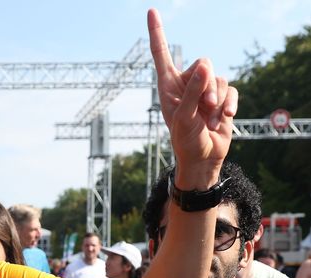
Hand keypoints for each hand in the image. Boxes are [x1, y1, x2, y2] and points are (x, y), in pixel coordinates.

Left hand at [147, 9, 237, 188]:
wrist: (203, 157)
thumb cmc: (185, 140)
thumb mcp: (184, 117)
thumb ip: (193, 91)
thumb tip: (204, 66)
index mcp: (167, 84)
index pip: (161, 53)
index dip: (157, 32)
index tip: (151, 11)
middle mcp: (185, 83)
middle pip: (204, 63)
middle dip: (208, 84)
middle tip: (205, 106)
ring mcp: (205, 90)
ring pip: (219, 77)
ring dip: (217, 99)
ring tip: (211, 118)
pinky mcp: (222, 98)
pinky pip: (232, 90)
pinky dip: (230, 104)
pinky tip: (224, 119)